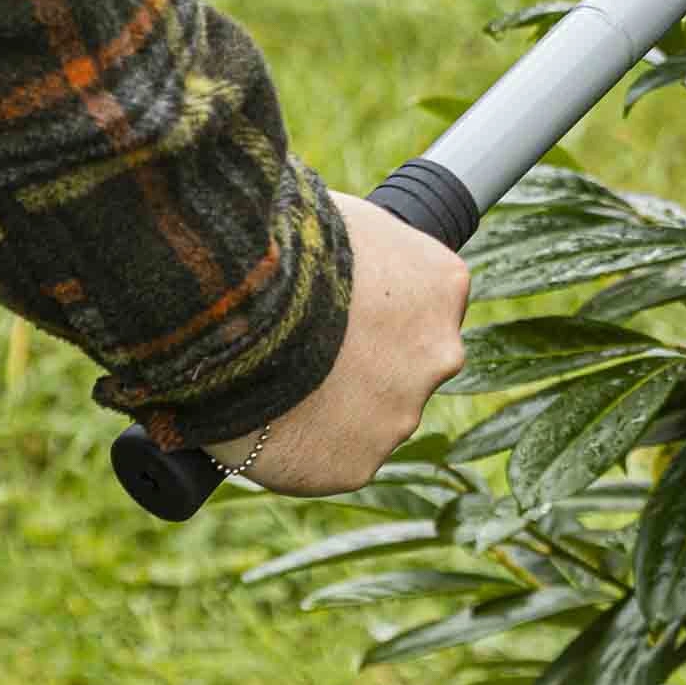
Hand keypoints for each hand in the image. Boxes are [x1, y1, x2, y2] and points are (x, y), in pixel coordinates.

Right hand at [204, 190, 469, 494]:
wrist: (243, 304)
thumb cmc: (285, 242)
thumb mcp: (341, 219)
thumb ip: (364, 246)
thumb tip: (339, 246)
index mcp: (442, 283)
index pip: (423, 304)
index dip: (376, 311)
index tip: (338, 310)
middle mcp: (440, 352)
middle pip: (404, 366)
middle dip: (364, 365)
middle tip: (305, 351)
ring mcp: (402, 414)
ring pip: (370, 417)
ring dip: (333, 409)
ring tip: (276, 384)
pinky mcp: (357, 465)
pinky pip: (330, 461)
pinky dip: (302, 450)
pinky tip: (268, 422)